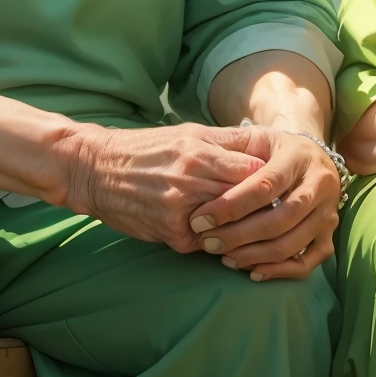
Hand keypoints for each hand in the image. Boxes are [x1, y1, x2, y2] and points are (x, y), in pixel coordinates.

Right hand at [61, 124, 267, 251]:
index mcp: (199, 152)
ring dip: (243, 228)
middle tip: (280, 212)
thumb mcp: (187, 133)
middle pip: (247, 201)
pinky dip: (215, 240)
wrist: (95, 169)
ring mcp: (180, 210)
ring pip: (231, 226)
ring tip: (256, 228)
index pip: (255, 172)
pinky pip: (206, 242)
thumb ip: (227, 143)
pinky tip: (220, 235)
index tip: (280, 185)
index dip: (271, 181)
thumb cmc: (146, 148)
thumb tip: (267, 149)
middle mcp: (191, 181)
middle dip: (264, 207)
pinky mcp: (170, 233)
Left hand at [186, 127, 343, 281]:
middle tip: (208, 243)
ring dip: (254, 256)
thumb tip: (202, 170)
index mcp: (300, 156)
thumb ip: (232, 150)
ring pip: (292, 244)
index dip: (231, 206)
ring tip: (224, 257)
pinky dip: (280, 271)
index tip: (200, 220)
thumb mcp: (256, 138)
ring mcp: (328, 212)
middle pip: (280, 220)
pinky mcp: (330, 234)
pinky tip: (253, 271)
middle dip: (238, 236)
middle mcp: (320, 185)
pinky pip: (308, 262)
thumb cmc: (274, 149)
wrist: (312, 156)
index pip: (265, 186)